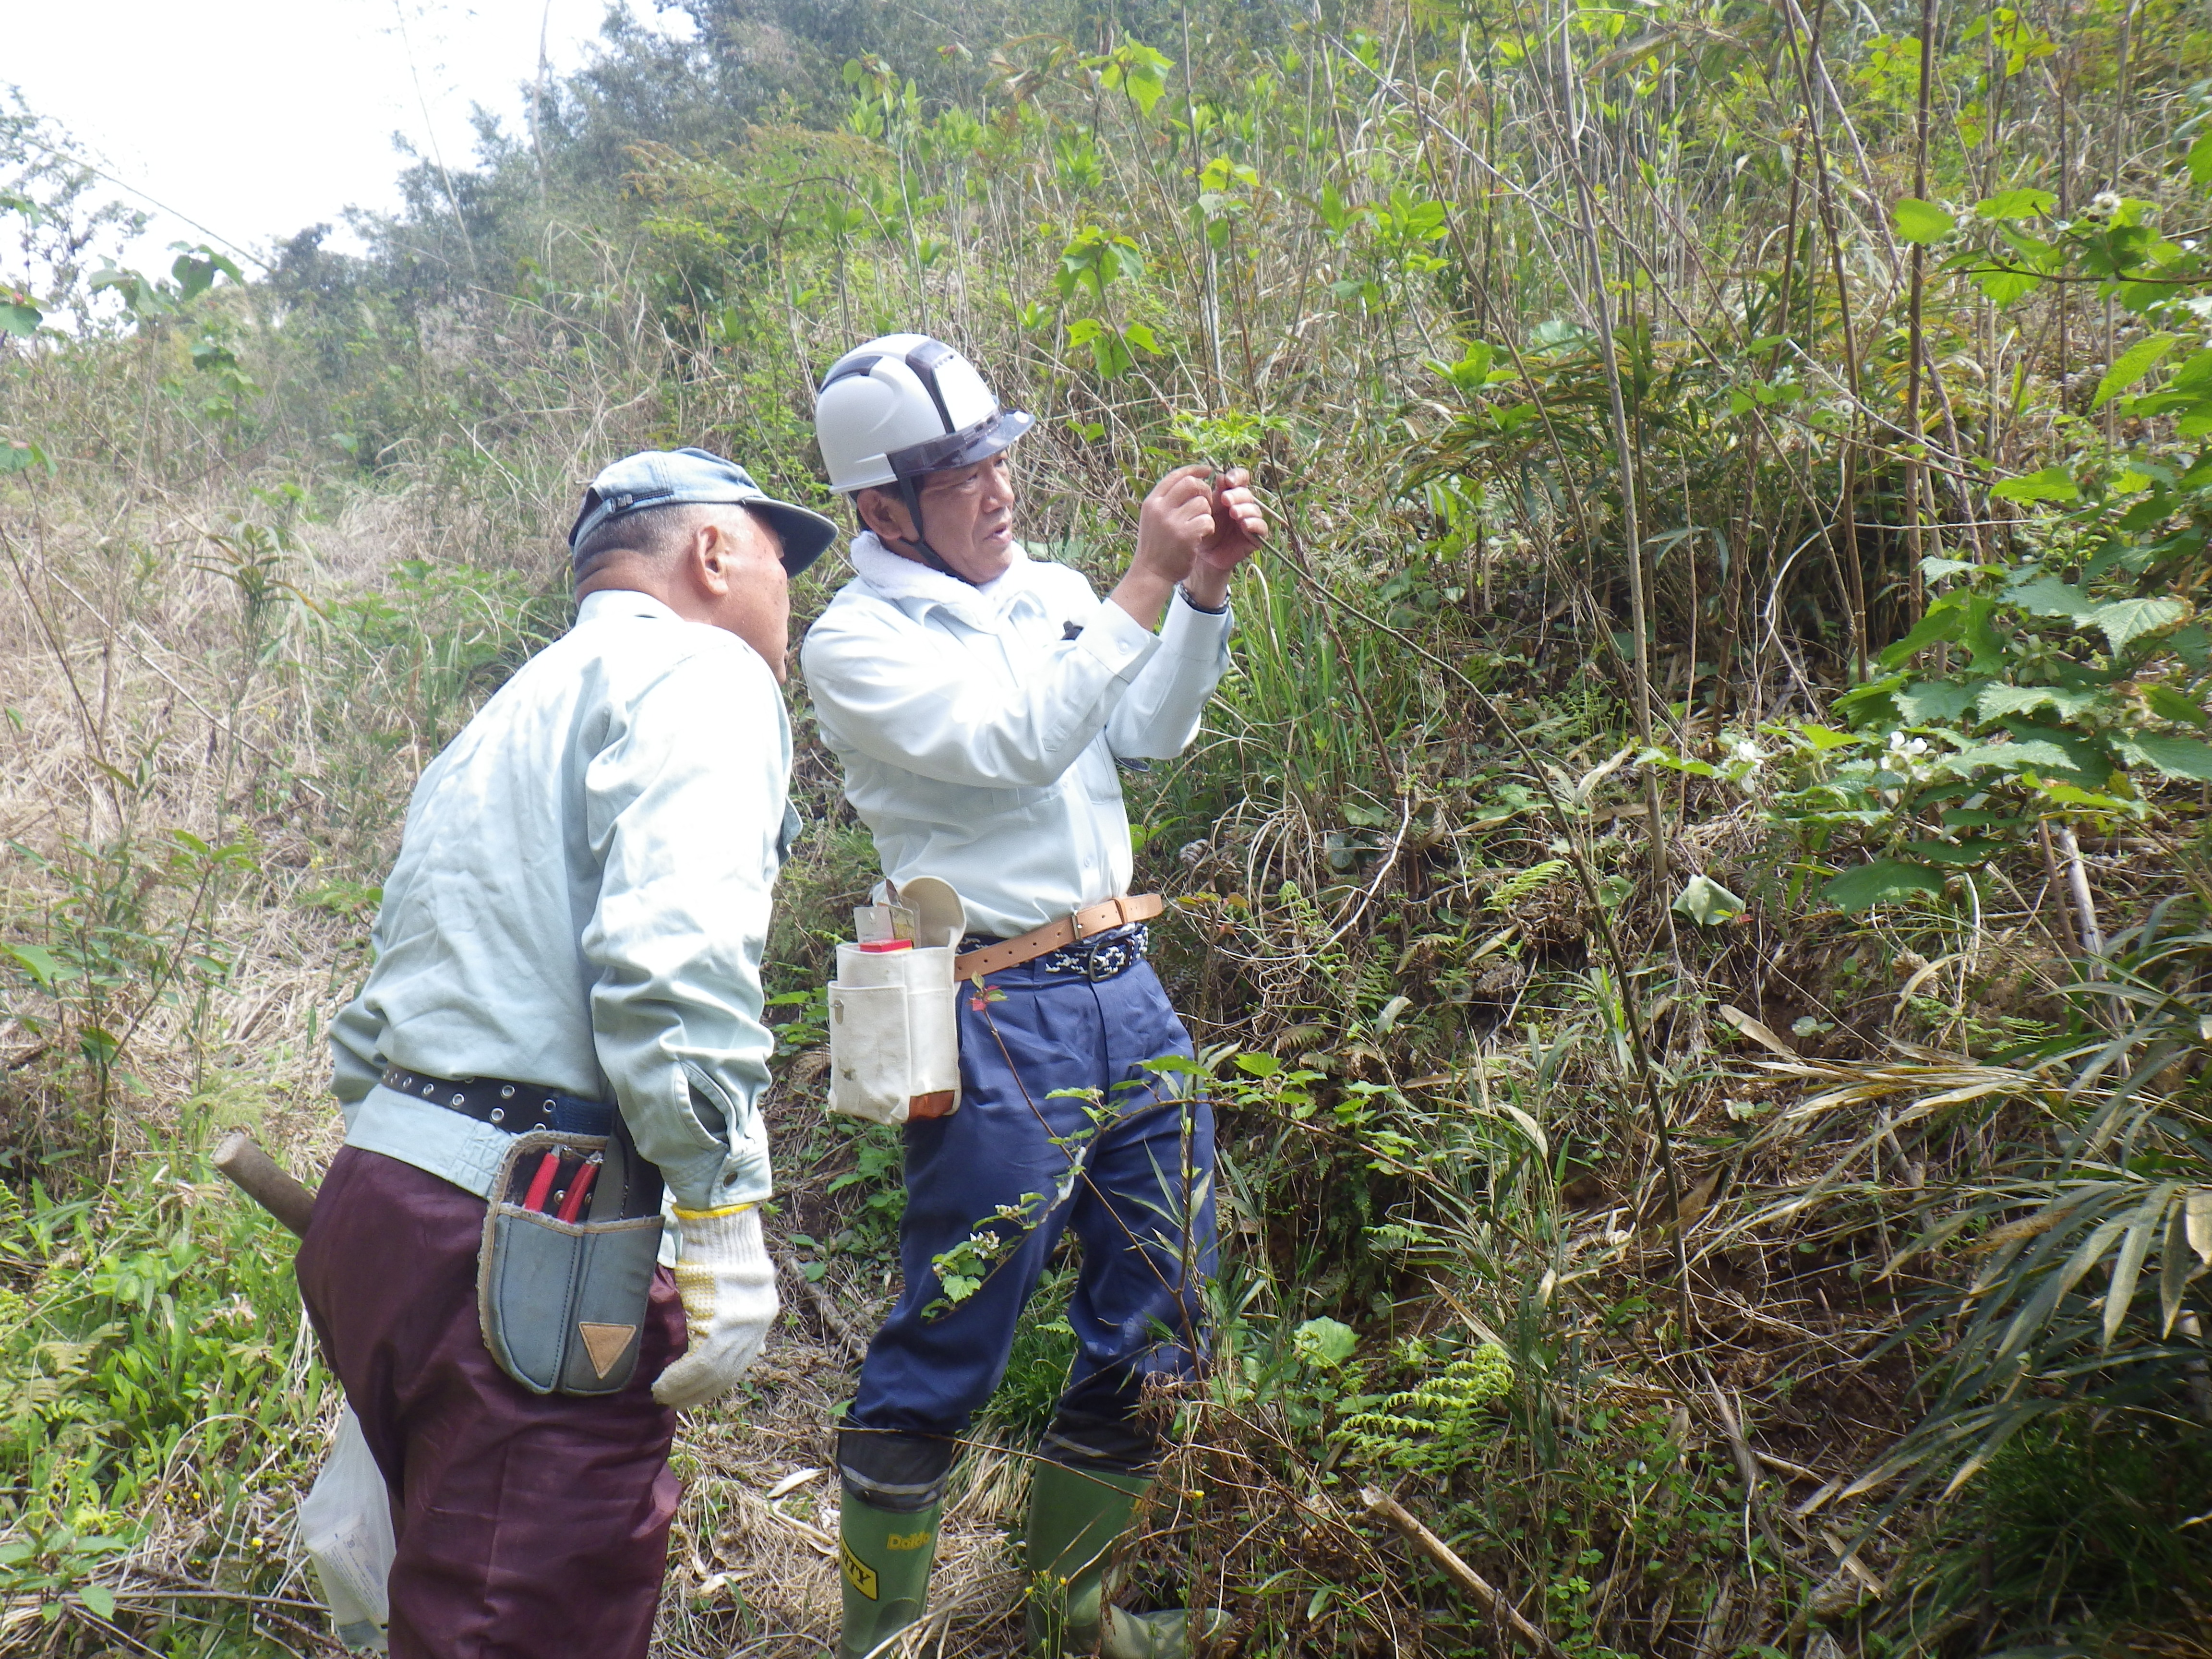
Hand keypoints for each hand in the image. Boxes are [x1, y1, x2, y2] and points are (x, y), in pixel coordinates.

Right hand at [652, 1202, 777, 1407]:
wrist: (719, 1226)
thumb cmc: (719, 1251)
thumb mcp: (737, 1288)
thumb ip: (738, 1318)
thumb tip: (747, 1346)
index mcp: (763, 1315)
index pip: (741, 1362)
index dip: (717, 1382)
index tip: (695, 1393)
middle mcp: (757, 1324)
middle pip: (728, 1372)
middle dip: (699, 1392)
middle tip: (675, 1401)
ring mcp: (741, 1324)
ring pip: (712, 1372)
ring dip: (684, 1389)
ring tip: (664, 1395)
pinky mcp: (720, 1321)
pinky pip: (700, 1361)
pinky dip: (680, 1377)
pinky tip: (665, 1385)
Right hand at [1132, 464, 1217, 584]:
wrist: (1151, 574)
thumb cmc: (1156, 545)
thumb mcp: (1153, 518)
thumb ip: (1167, 500)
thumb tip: (1190, 479)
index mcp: (1152, 502)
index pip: (1176, 475)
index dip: (1194, 470)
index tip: (1207, 470)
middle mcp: (1159, 509)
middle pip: (1191, 483)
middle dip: (1204, 490)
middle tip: (1207, 502)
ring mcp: (1171, 522)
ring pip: (1202, 503)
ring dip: (1207, 513)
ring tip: (1200, 525)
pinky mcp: (1185, 536)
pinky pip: (1207, 521)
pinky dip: (1209, 527)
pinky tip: (1202, 536)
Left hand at [1196, 468, 1266, 571]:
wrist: (1203, 556)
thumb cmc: (1203, 530)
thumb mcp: (1206, 511)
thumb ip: (1213, 495)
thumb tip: (1221, 476)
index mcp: (1232, 495)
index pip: (1242, 479)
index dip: (1238, 476)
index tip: (1228, 481)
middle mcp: (1243, 506)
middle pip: (1247, 494)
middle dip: (1237, 495)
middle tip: (1225, 500)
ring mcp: (1251, 521)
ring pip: (1255, 509)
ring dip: (1245, 509)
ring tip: (1233, 513)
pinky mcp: (1255, 537)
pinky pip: (1261, 527)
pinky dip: (1254, 524)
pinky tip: (1244, 524)